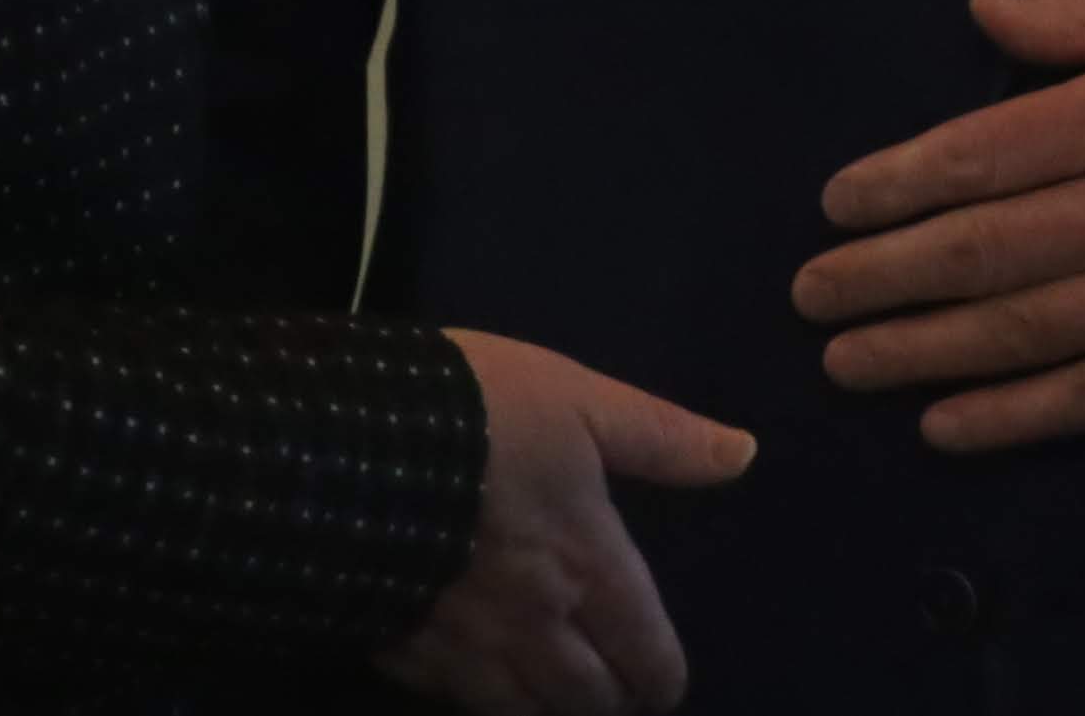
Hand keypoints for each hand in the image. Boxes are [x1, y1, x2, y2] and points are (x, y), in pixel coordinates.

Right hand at [374, 331, 752, 714]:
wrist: (341, 442)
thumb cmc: (474, 411)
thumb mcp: (577, 400)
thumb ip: (660, 438)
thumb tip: (743, 456)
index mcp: (592, 567)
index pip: (650, 658)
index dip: (663, 677)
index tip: (660, 674)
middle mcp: (540, 627)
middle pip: (594, 704)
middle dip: (612, 698)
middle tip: (611, 680)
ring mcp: (470, 653)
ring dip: (553, 708)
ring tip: (556, 688)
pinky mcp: (407, 657)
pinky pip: (463, 706)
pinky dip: (485, 700)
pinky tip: (483, 678)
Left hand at [790, 0, 1084, 452]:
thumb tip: (985, 8)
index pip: (978, 155)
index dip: (896, 184)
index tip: (833, 206)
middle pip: (977, 251)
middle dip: (882, 275)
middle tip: (807, 296)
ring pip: (1015, 331)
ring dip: (920, 349)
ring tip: (846, 363)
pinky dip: (1013, 415)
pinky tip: (948, 426)